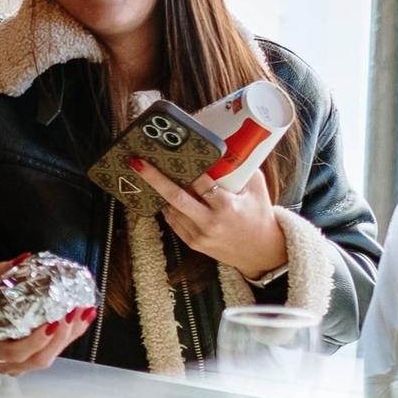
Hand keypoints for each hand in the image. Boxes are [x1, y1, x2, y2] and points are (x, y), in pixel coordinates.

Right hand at [0, 255, 94, 376]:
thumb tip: (24, 259)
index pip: (17, 352)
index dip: (37, 341)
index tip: (53, 321)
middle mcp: (10, 363)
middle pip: (41, 358)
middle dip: (62, 336)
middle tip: (74, 311)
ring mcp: (23, 365)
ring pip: (51, 356)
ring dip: (71, 334)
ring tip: (84, 310)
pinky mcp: (34, 359)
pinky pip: (55, 350)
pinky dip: (72, 334)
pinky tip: (84, 316)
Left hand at [130, 163, 286, 278]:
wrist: (260, 252)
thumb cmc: (259, 215)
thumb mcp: (257, 189)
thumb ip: (242, 169)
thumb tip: (228, 145)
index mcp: (227, 206)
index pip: (201, 182)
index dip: (186, 167)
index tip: (170, 153)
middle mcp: (210, 222)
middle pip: (176, 197)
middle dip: (154, 178)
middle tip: (137, 162)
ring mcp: (199, 235)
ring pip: (171, 209)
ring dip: (158, 192)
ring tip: (146, 173)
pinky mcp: (193, 243)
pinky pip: (173, 221)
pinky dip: (167, 206)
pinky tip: (163, 194)